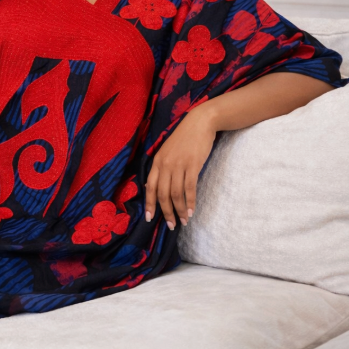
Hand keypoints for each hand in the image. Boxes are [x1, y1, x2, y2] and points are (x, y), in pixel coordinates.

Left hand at [144, 107, 216, 229]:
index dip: (149, 204)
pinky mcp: (192, 165)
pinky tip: (192, 211)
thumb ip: (163, 167)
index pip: (149, 187)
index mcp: (156, 161)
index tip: (149, 218)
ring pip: (175, 194)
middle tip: (170, 225)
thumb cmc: (184, 138)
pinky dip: (190, 202)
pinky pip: (189, 188)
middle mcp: (164, 164)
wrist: (200, 122)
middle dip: (165, 212)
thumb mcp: (168, 151)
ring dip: (179, 210)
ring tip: (183, 221)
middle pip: (161, 193)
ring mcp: (178, 165)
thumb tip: (158, 186)